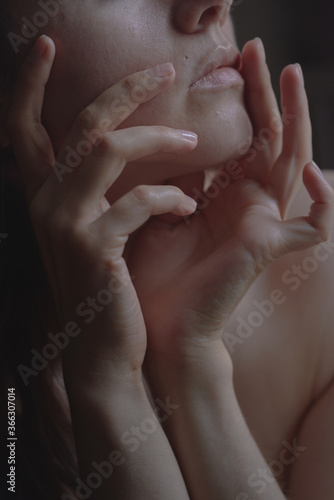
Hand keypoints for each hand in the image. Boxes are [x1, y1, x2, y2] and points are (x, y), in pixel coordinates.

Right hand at [6, 35, 197, 388]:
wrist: (100, 346)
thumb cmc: (101, 284)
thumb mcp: (88, 230)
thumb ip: (90, 190)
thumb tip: (116, 146)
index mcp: (42, 196)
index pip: (23, 128)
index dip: (30, 84)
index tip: (49, 46)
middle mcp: (45, 203)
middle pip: (79, 124)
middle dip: (122, 90)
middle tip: (161, 70)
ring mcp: (66, 224)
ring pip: (108, 150)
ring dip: (157, 138)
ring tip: (193, 139)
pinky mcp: (95, 248)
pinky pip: (138, 201)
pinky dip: (170, 197)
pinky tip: (187, 205)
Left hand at [127, 39, 333, 364]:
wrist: (158, 324)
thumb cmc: (153, 271)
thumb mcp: (160, 210)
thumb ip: (177, 178)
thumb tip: (178, 139)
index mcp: (221, 195)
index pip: (241, 137)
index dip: (240, 100)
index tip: (231, 60)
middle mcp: (246, 205)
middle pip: (266, 138)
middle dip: (264, 93)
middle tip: (256, 48)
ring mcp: (262, 225)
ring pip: (291, 163)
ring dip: (296, 120)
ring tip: (291, 73)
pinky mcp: (268, 249)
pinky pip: (313, 228)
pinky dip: (323, 202)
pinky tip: (305, 172)